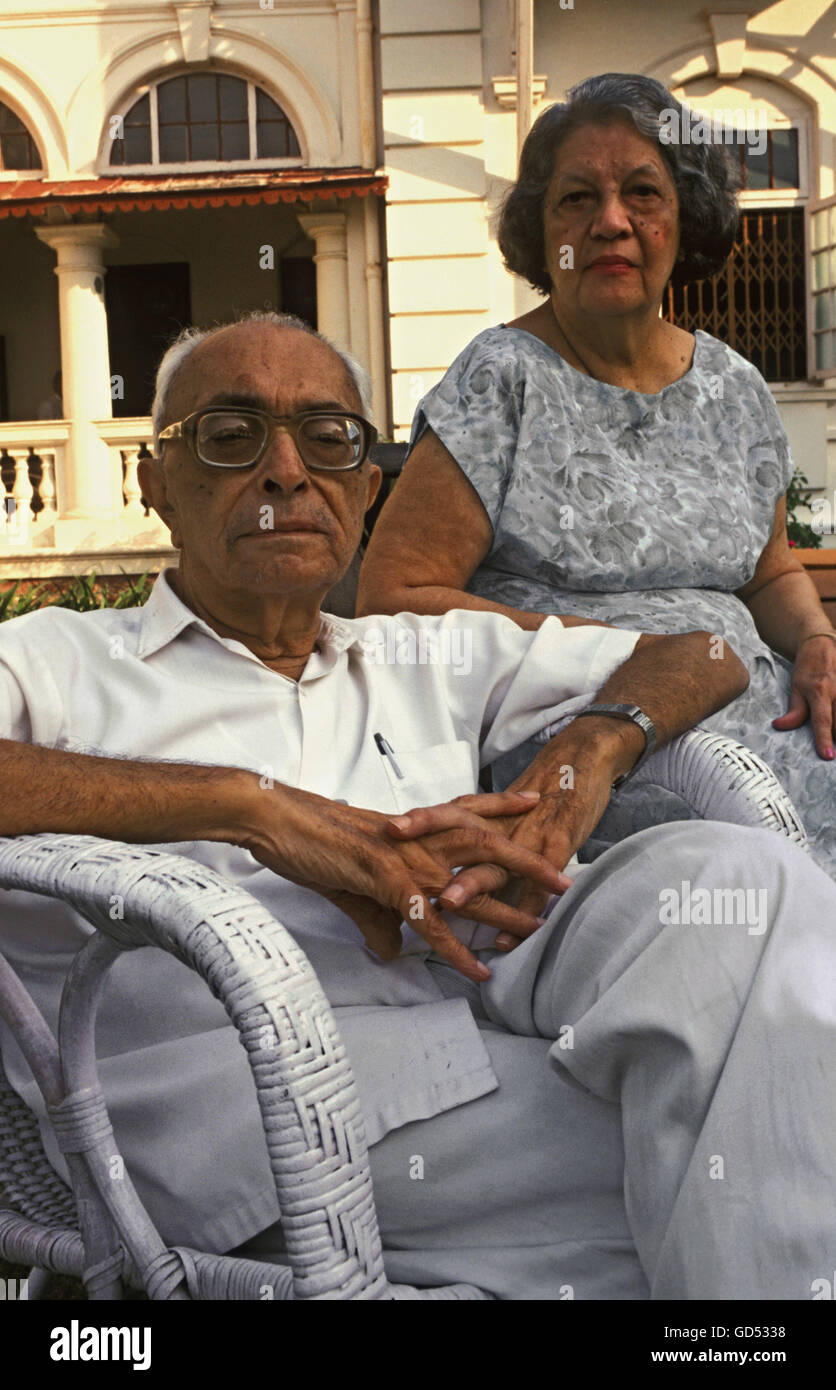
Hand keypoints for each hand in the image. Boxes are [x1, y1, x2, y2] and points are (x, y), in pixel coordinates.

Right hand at [242, 783, 568, 980]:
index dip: (502, 805)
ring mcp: (407, 859)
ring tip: (538, 929)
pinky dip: (459, 950)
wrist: (280, 822)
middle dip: (529, 860)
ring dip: (506, 910)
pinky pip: (433, 925)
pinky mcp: (389, 883)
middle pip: (487, 845)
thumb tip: (390, 949)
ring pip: (470, 885)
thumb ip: (380, 916)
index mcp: (412, 828)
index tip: (535, 799)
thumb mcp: (354, 881)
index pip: (466, 809)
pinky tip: (479, 971)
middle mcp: (419, 839)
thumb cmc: (312, 839)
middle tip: (565, 878)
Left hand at [389, 723, 622, 949]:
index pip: (446, 813)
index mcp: (485, 813)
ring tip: (447, 903)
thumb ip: (474, 836)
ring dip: (472, 882)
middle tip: (398, 852)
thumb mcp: (504, 811)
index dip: (419, 819)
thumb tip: (441, 866)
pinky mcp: (558, 844)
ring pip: (495, 860)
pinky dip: (524, 909)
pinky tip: (510, 936)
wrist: (585, 757)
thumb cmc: (543, 789)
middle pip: (460, 830)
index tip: (386, 829)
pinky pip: (537, 883)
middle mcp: (501, 821)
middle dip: (428, 841)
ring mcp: (529, 832)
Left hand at [772, 634, 835, 759]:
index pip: (822, 721)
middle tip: (829, 746)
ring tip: (833, 735)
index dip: (824, 739)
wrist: (822, 644)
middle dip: (835, 737)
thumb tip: (779, 727)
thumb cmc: (807, 669)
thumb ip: (794, 711)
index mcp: (819, 692)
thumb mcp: (796, 688)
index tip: (827, 756)